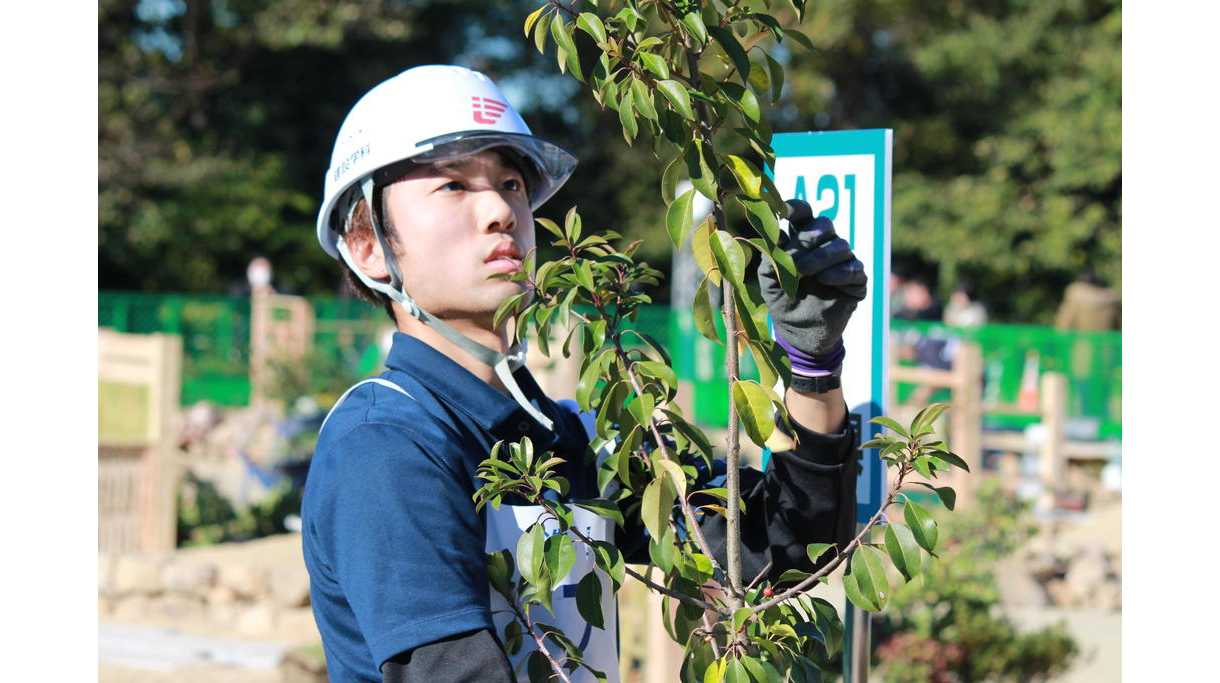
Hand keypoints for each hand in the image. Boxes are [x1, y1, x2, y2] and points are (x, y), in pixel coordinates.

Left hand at [757, 200, 867, 377]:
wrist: (799, 334)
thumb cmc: (783, 302)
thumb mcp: (769, 281)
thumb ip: (770, 259)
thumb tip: (773, 235)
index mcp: (801, 240)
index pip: (803, 214)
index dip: (795, 208)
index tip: (782, 211)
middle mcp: (824, 246)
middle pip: (825, 224)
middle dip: (809, 236)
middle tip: (794, 257)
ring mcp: (843, 262)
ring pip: (841, 245)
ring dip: (820, 257)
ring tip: (804, 272)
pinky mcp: (856, 281)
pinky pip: (854, 268)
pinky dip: (839, 272)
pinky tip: (824, 280)